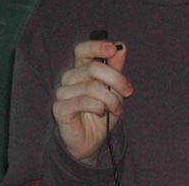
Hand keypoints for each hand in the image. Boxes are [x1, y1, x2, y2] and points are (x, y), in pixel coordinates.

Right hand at [52, 39, 133, 161]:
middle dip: (116, 79)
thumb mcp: (115, 90)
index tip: (112, 49)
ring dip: (110, 99)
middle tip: (128, 91)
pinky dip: (98, 107)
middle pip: (92, 68)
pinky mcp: (60, 108)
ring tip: (116, 109)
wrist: (92, 141)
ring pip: (91, 87)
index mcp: (81, 69)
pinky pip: (83, 101)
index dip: (96, 46)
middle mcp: (69, 78)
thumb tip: (121, 47)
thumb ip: (116, 68)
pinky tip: (102, 113)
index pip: (82, 50)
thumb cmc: (102, 112)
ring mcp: (63, 92)